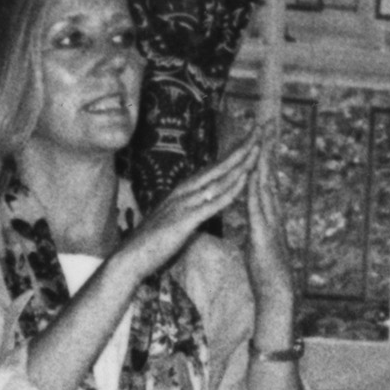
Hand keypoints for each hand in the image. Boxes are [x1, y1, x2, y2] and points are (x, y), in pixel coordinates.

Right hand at [116, 144, 258, 285]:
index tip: (249, 140)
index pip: (213, 168)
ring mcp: (185, 204)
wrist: (129, 259)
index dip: (232, 153)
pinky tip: (245, 179)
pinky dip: (231, 189)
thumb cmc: (150, 244)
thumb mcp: (173, 221)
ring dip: (240, 163)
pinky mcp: (185, 220)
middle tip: (260, 130)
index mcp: (183, 192)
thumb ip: (187, 212)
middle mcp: (184, 192)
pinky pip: (213, 202)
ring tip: (258, 148)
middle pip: (219, 166)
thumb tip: (198, 210)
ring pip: (219, 180)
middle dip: (241, 148)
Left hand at [229, 132, 294, 345]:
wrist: (276, 294)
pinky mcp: (264, 234)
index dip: (261, 159)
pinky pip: (258, 207)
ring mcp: (270, 222)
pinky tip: (251, 174)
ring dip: (262, 162)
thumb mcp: (258, 245)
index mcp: (268, 216)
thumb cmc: (265, 274)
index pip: (263, 182)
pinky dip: (255, 189)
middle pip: (268, 176)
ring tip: (260, 138)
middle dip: (266, 150)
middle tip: (265, 124)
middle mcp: (272, 215)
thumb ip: (257, 229)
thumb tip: (254, 221)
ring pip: (265, 186)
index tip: (259, 137)